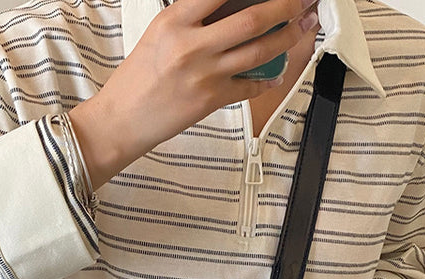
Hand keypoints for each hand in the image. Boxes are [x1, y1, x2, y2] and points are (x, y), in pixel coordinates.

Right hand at [69, 0, 318, 187]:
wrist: (122, 120)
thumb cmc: (137, 78)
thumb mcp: (159, 33)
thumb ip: (192, 18)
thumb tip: (231, 7)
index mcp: (174, 20)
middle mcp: (192, 45)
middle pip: (252, 19)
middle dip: (285, 6)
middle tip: (302, 0)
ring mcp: (205, 75)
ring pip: (258, 52)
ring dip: (287, 38)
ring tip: (303, 27)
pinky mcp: (211, 100)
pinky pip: (250, 86)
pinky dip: (268, 78)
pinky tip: (278, 72)